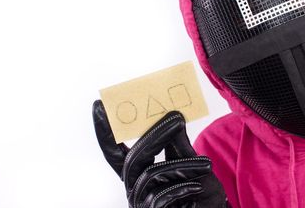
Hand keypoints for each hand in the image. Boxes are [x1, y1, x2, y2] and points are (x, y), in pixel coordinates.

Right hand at [92, 100, 227, 207]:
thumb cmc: (200, 193)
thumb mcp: (192, 164)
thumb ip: (180, 144)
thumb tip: (173, 115)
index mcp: (138, 173)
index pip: (116, 152)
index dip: (106, 131)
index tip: (99, 106)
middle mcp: (134, 188)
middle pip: (132, 160)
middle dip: (154, 136)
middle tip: (175, 119)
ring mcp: (141, 203)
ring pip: (149, 175)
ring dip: (180, 167)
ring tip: (204, 164)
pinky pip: (161, 196)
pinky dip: (181, 188)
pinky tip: (196, 187)